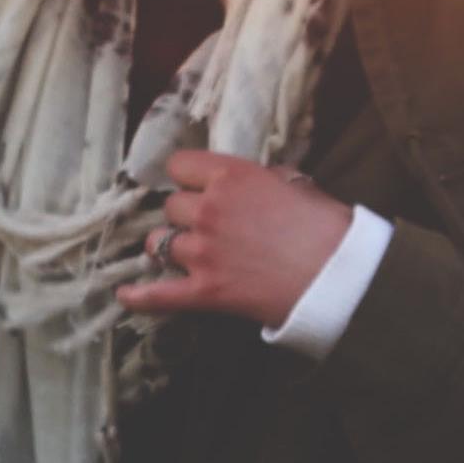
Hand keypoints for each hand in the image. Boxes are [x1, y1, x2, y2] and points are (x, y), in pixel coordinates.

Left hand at [111, 148, 349, 323]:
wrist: (337, 277)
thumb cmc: (327, 228)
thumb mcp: (297, 184)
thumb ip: (265, 180)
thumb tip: (255, 183)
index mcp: (232, 176)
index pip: (180, 166)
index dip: (187, 177)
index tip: (195, 186)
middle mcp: (208, 209)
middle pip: (170, 206)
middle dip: (184, 216)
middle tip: (205, 227)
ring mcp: (202, 251)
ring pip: (158, 243)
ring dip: (168, 248)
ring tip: (185, 254)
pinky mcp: (204, 291)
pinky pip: (158, 294)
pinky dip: (139, 296)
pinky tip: (125, 295)